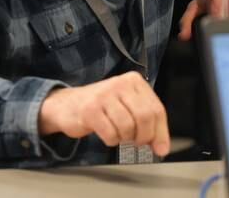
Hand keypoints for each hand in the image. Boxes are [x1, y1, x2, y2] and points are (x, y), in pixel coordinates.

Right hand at [38, 71, 169, 156]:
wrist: (67, 104)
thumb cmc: (102, 107)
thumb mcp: (128, 107)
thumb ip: (148, 124)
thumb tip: (162, 148)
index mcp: (133, 81)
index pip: (156, 109)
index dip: (160, 132)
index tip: (160, 148)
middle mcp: (119, 83)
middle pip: (145, 117)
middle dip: (143, 137)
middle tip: (137, 142)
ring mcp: (104, 95)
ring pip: (128, 127)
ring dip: (124, 138)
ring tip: (118, 133)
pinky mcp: (90, 110)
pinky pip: (111, 134)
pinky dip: (111, 140)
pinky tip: (106, 133)